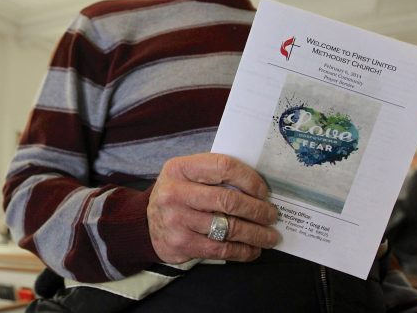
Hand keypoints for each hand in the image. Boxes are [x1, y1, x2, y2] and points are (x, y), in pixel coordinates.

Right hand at [147, 153, 279, 264]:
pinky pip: (221, 248)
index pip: (223, 166)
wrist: (145, 224)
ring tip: (270, 236)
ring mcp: (177, 219)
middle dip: (257, 210)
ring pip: (229, 227)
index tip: (263, 191)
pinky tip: (253, 249)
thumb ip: (214, 175)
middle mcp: (175, 192)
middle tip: (272, 215)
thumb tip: (258, 187)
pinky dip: (243, 251)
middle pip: (228, 200)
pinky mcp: (181, 243)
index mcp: (179, 168)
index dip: (249, 179)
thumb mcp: (186, 175)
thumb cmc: (177, 195)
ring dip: (257, 233)